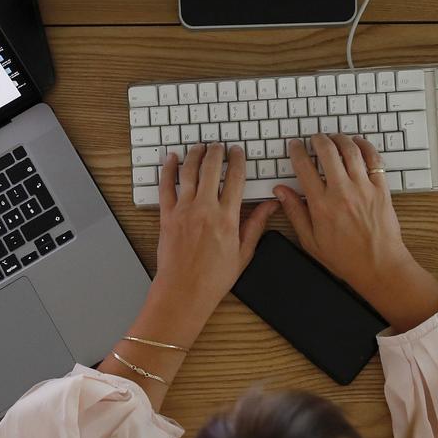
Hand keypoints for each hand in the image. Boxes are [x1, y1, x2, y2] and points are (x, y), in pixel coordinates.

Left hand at [152, 143, 278, 338]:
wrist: (184, 291)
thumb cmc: (213, 278)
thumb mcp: (244, 252)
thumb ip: (256, 224)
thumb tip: (270, 205)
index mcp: (227, 218)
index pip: (236, 179)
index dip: (238, 161)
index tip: (238, 153)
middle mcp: (205, 210)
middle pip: (212, 169)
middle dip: (217, 152)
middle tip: (219, 145)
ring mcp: (184, 211)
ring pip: (189, 172)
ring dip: (195, 155)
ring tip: (200, 147)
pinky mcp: (167, 216)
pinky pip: (166, 186)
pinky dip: (168, 170)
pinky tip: (170, 159)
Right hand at [275, 134, 437, 330]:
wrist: (379, 266)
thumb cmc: (345, 258)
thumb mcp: (310, 240)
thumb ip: (295, 212)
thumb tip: (281, 191)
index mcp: (321, 205)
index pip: (304, 167)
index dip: (297, 152)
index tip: (295, 146)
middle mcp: (342, 192)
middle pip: (327, 151)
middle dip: (318, 139)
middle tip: (315, 138)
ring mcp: (363, 188)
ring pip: (351, 150)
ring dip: (340, 139)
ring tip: (334, 137)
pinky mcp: (381, 189)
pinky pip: (374, 159)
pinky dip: (365, 146)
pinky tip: (358, 144)